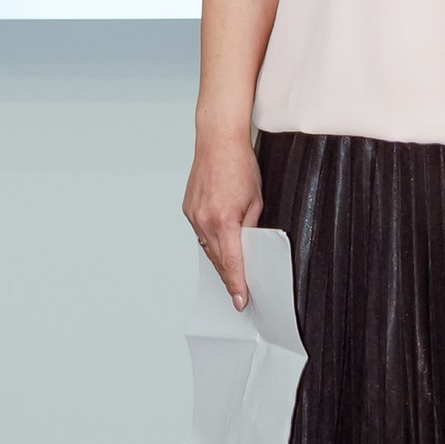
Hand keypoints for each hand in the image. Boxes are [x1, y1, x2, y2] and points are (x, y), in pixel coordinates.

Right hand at [184, 129, 264, 306]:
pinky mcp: (188, 209)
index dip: (237, 285)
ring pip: (208, 249)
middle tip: (240, 293)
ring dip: (220, 260)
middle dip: (230, 278)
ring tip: (233, 272)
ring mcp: (193, 216)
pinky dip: (211, 241)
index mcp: (224, 221)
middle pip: (218, 260)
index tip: (241, 301)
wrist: (218, 141)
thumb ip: (251, 227)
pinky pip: (201, 234)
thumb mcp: (256, 201)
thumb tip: (249, 247)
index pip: (232, 263)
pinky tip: (221, 244)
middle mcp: (204, 221)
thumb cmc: (240, 165)